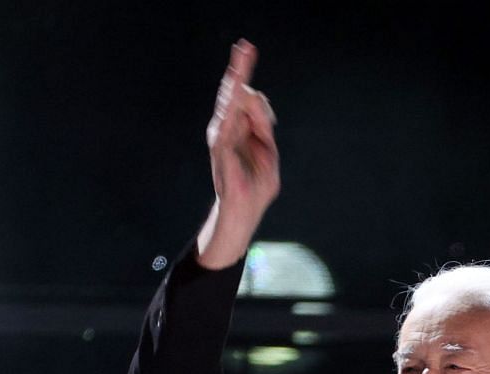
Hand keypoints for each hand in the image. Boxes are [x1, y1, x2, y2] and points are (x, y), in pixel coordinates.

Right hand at [196, 39, 279, 269]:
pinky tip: (237, 87)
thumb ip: (263, 127)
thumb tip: (255, 101)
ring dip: (237, 79)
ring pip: (229, 101)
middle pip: (234, 92)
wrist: (245, 212)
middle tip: (245, 46)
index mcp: (241, 128)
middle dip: (240, 68)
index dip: (247, 75)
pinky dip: (231, 103)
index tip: (248, 50)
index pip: (245, 97)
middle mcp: (227, 127)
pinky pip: (226, 119)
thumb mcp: (269, 152)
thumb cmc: (256, 185)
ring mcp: (222, 135)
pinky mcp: (221, 146)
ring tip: (243, 57)